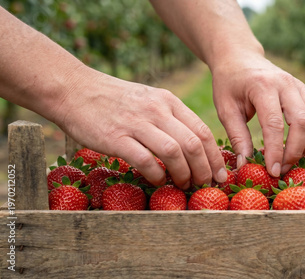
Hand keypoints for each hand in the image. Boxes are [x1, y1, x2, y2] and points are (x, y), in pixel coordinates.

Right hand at [51, 66, 226, 188]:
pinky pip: (145, 160)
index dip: (215, 156)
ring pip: (174, 152)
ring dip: (183, 173)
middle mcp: (157, 110)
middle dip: (204, 169)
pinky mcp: (116, 137)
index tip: (220, 173)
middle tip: (205, 184)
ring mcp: (136, 123)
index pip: (203, 130)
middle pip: (193, 144)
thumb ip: (170, 119)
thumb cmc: (114, 100)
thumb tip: (192, 147)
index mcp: (168, 101)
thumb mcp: (149, 100)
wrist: (74, 90)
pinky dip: (156, 174)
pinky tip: (158, 181)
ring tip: (183, 184)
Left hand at [211, 52, 304, 176]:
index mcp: (262, 86)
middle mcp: (287, 83)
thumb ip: (237, 136)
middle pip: (303, 122)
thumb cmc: (230, 85)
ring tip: (292, 157)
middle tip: (281, 168)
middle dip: (295, 151)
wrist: (241, 58)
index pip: (274, 124)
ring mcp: (302, 85)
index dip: (276, 151)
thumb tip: (246, 164)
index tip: (272, 171)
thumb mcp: (225, 109)